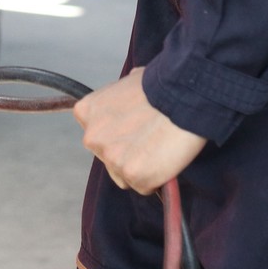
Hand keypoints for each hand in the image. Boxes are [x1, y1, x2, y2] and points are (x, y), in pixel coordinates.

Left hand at [73, 70, 207, 193]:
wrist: (181, 96)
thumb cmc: (160, 85)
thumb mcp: (127, 82)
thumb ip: (117, 99)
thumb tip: (125, 103)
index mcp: (86, 112)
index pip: (97, 136)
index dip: (118, 136)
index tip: (134, 131)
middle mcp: (92, 137)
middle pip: (108, 159)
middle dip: (127, 155)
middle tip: (149, 141)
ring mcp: (110, 158)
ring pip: (124, 177)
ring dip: (141, 169)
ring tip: (160, 148)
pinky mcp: (132, 175)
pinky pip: (143, 187)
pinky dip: (156, 179)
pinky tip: (166, 158)